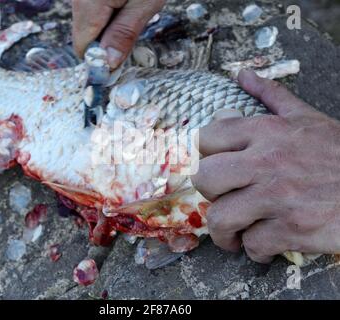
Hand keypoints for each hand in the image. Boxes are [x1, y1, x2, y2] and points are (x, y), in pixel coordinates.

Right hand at [72, 0, 164, 68]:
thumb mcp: (144, 3)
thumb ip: (124, 33)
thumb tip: (109, 63)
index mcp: (88, 4)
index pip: (82, 48)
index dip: (101, 61)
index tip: (120, 65)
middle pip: (83, 37)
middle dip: (105, 43)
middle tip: (131, 32)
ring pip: (87, 25)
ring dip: (107, 29)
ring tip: (131, 11)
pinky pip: (92, 11)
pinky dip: (107, 15)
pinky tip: (124, 4)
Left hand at [192, 69, 339, 262]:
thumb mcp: (307, 118)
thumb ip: (271, 96)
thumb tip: (242, 75)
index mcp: (266, 131)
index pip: (206, 138)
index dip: (202, 156)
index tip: (211, 167)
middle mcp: (266, 161)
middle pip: (203, 178)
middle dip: (207, 194)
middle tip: (221, 199)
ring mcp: (278, 197)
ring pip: (220, 218)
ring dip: (224, 232)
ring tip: (233, 233)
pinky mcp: (292, 229)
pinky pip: (252, 245)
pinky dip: (255, 250)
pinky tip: (263, 243)